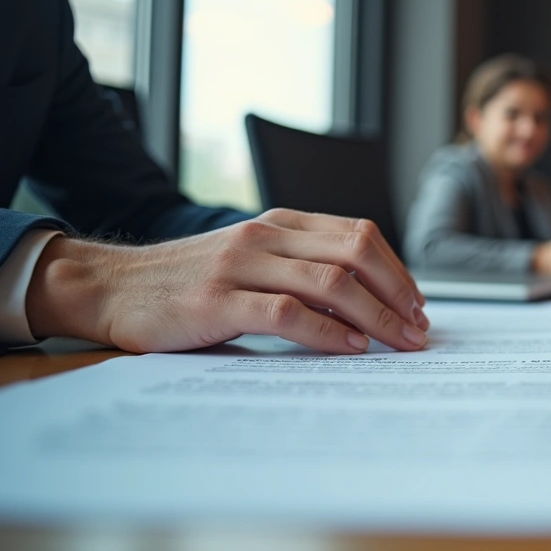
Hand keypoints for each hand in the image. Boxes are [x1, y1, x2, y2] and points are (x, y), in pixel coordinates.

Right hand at [26, 209, 428, 354]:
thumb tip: (364, 303)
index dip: (397, 270)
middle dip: (397, 292)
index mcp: (280, 223)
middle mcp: (266, 236)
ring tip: (399, 342)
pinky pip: (287, 312)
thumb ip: (300, 270)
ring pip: (330, 281)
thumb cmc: (188, 283)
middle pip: (356, 252)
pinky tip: (351, 348)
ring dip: (375, 315)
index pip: (359, 234)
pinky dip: (327, 331)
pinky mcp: (217, 301)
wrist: (109, 286)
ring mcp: (241, 265)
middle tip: (419, 329)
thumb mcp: (251, 261)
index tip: (418, 305)